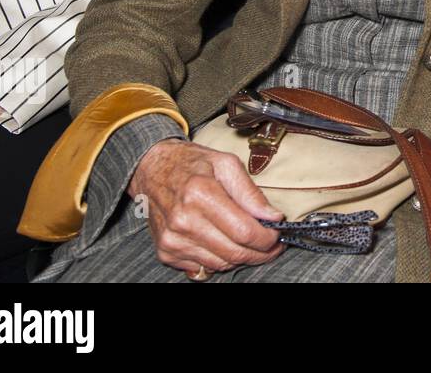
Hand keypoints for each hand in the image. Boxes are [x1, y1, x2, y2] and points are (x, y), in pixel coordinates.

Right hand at [127, 138, 284, 276]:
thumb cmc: (193, 163)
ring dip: (241, 257)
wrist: (152, 169)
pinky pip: (203, 268)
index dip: (267, 238)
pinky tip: (225, 243)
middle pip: (234, 253)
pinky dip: (219, 259)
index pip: (244, 231)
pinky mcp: (166, 252)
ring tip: (250, 242)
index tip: (278, 234)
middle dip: (260, 253)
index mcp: (200, 194)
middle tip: (273, 245)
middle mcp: (183, 221)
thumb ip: (250, 192)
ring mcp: (172, 240)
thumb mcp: (226, 163)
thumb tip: (273, 217)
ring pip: (220, 264)